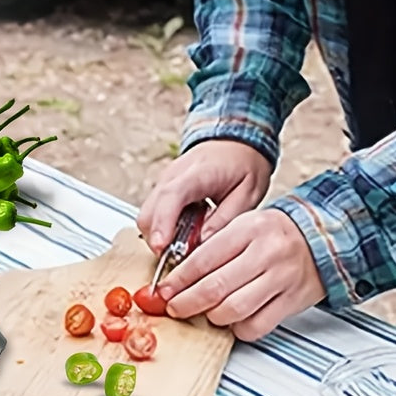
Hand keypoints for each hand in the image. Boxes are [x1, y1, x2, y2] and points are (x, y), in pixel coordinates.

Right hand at [137, 139, 271, 253]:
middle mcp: (173, 175)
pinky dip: (164, 228)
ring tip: (191, 240)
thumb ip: (225, 219)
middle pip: (150, 211)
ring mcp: (164, 181)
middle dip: (159, 239)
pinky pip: (154, 213)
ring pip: (147, 215)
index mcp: (198, 173)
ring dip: (162, 235)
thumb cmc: (244, 165)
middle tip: (185, 254)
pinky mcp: (163, 188)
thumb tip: (203, 244)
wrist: (236, 141)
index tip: (162, 247)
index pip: (171, 197)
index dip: (163, 223)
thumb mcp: (248, 194)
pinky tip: (186, 230)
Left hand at [157, 209, 325, 340]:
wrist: (323, 236)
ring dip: (212, 317)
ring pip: (235, 309)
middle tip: (174, 307)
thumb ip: (216, 246)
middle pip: (216, 287)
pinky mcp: (292, 301)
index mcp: (247, 229)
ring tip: (203, 313)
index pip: (204, 258)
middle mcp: (265, 253)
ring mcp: (281, 278)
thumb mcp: (244, 225)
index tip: (164, 289)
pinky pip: (258, 325)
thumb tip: (181, 273)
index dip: (178, 279)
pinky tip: (232, 321)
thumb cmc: (276, 232)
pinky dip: (239, 328)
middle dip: (187, 302)